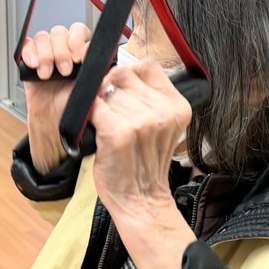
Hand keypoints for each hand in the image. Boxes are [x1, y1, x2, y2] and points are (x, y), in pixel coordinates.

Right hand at [21, 23, 90, 173]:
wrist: (55, 122)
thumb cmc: (75, 107)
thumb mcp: (93, 90)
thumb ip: (98, 73)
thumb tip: (101, 60)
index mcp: (82, 52)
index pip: (80, 33)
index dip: (78, 42)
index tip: (79, 58)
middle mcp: (65, 50)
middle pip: (61, 32)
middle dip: (62, 51)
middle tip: (64, 71)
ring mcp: (47, 54)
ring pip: (43, 37)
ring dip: (45, 54)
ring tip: (47, 74)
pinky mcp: (31, 60)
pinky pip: (27, 45)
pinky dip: (29, 52)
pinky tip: (34, 66)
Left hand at [89, 61, 194, 268]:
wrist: (140, 201)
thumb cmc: (144, 164)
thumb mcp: (160, 125)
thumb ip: (150, 97)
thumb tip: (119, 71)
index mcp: (178, 106)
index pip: (147, 67)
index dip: (129, 74)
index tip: (121, 89)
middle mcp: (163, 111)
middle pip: (124, 76)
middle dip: (112, 91)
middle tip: (113, 115)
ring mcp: (142, 121)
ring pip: (107, 92)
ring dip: (102, 108)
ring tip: (110, 130)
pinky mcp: (118, 132)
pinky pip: (95, 107)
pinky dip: (91, 117)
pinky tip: (98, 132)